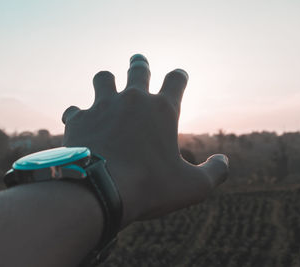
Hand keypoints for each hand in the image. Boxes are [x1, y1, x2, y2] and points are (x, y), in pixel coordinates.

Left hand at [62, 54, 228, 226]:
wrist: (99, 191)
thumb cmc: (149, 187)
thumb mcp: (193, 187)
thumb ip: (215, 172)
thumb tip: (223, 161)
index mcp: (162, 110)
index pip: (176, 80)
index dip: (179, 76)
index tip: (179, 75)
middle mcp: (133, 100)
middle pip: (138, 69)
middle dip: (140, 64)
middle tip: (139, 61)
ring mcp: (103, 106)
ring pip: (104, 78)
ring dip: (107, 80)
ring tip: (107, 83)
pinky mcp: (79, 118)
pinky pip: (75, 108)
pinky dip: (78, 114)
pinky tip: (79, 121)